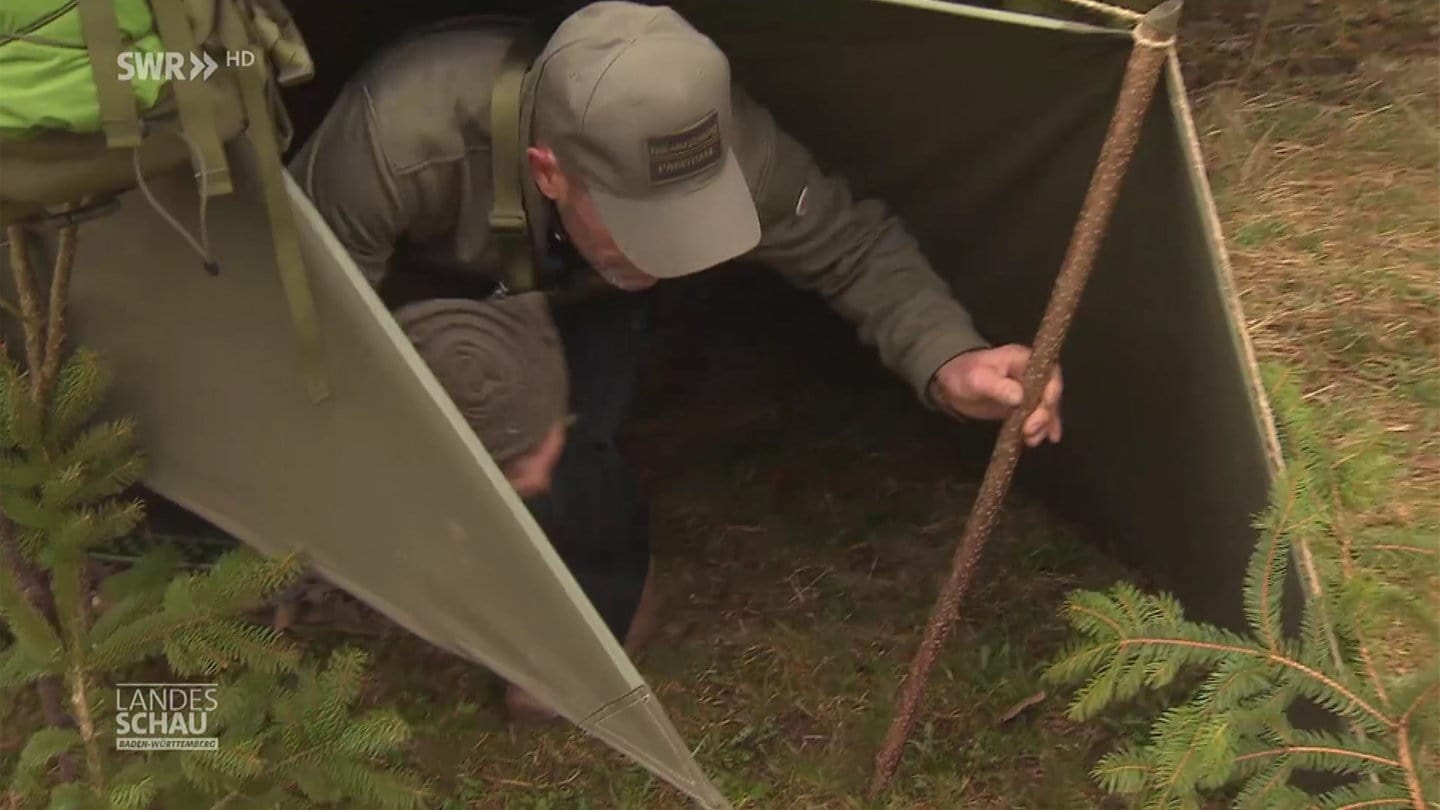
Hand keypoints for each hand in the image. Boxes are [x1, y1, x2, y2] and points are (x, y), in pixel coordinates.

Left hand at [928, 345, 1062, 446]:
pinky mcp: (1025, 406)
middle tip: (1030, 430)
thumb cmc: (965, 374)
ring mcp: (1030, 391)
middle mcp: (1033, 374)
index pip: (1049, 374)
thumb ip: (997, 386)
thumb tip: (1019, 397)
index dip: (1051, 392)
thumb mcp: (977, 378)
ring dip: (1044, 425)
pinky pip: (1039, 416)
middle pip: (1050, 394)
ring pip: (1046, 408)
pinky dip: (1044, 427)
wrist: (953, 384)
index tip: (1042, 410)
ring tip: (1031, 440)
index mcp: (1024, 360)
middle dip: (1044, 414)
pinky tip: (1049, 438)